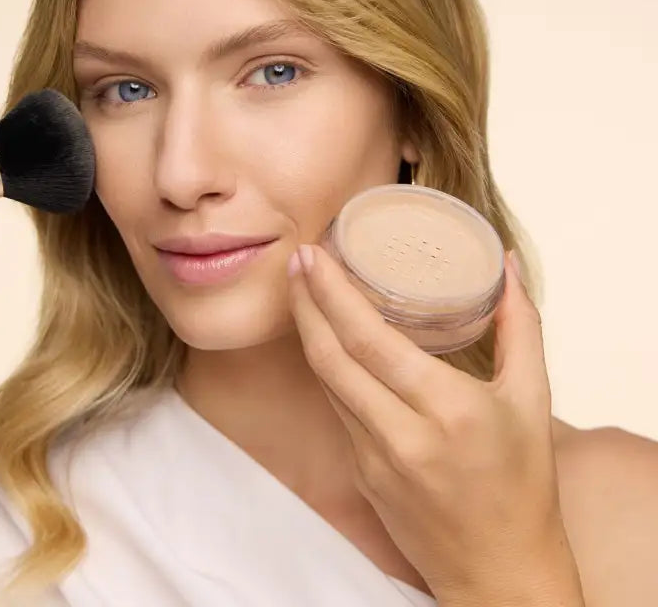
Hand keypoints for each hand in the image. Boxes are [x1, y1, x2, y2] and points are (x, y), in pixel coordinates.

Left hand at [287, 244, 584, 604]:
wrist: (500, 572)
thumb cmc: (523, 483)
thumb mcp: (533, 399)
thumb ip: (520, 325)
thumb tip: (505, 263)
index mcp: (449, 410)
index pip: (371, 340)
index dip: (333, 294)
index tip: (313, 255)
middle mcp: (403, 434)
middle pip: (333, 357)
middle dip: (306, 303)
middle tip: (295, 261)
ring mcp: (374, 459)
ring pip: (326, 382)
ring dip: (308, 332)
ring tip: (302, 290)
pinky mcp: (360, 474)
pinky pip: (335, 407)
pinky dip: (326, 367)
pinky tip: (324, 340)